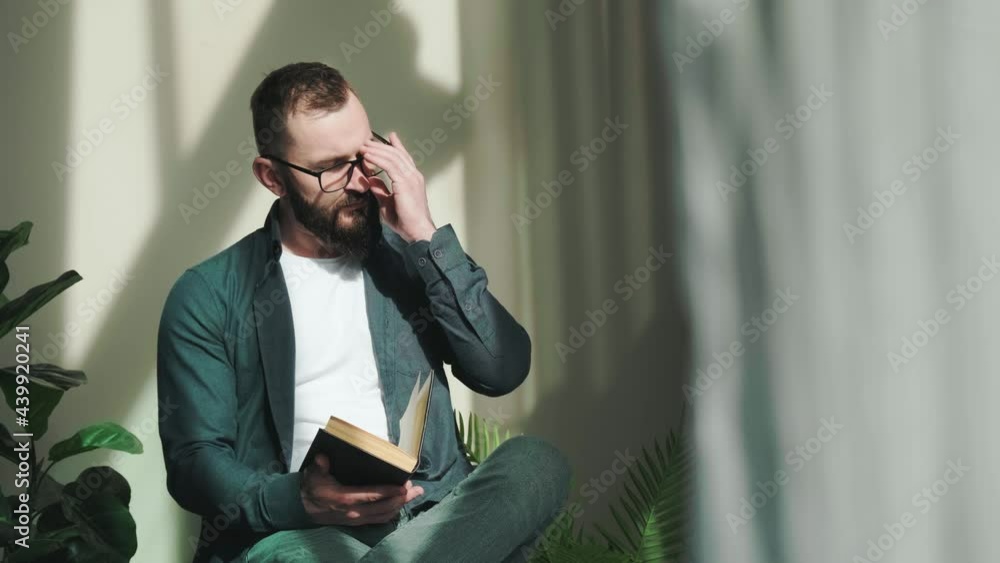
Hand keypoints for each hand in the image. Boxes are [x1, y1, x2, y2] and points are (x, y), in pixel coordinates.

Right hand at [300, 454, 423, 525]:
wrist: (302, 507)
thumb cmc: (312, 487)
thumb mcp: (313, 474)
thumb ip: (320, 465)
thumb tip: (323, 457)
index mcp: (345, 498)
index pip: (372, 495)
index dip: (389, 492)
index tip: (404, 487)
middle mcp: (353, 511)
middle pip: (383, 507)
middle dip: (402, 498)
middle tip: (416, 489)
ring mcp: (356, 519)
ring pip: (383, 515)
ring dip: (400, 506)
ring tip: (414, 496)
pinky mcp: (356, 522)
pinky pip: (378, 520)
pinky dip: (391, 514)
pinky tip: (400, 506)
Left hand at [362, 132, 436, 242]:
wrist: (417, 231)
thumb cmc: (405, 221)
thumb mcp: (387, 202)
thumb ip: (380, 189)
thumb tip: (370, 179)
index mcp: (413, 179)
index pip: (405, 158)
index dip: (397, 146)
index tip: (390, 136)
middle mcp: (414, 175)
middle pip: (397, 154)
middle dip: (381, 146)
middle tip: (367, 141)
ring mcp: (411, 178)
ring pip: (392, 157)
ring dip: (376, 150)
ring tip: (363, 147)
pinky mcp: (405, 183)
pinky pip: (389, 166)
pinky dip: (377, 159)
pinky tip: (367, 156)